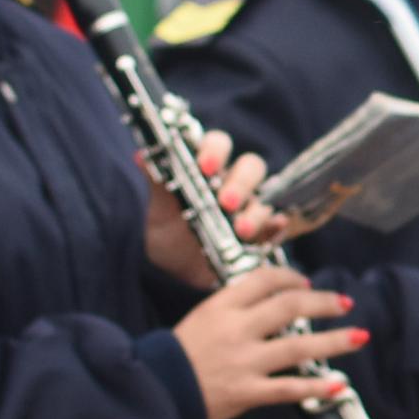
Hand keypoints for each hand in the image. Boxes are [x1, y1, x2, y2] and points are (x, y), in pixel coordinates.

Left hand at [143, 128, 286, 284]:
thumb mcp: (159, 211)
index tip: (205, 167)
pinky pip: (276, 228)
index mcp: (208, 169)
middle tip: (225, 202)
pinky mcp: (262, 235)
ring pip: (264, 199)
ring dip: (255, 213)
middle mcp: (234, 184)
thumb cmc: (170, 234)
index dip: (215, 150)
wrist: (175, 274)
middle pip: (251, 167)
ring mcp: (250, 209)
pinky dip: (276, 228)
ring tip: (241, 231)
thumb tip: (141, 155)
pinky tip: (272, 231)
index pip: (218, 144)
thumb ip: (157, 184)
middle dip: (241, 182)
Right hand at [174, 263, 357, 418]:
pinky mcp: (246, 391)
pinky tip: (338, 385)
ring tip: (360, 336)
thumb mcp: (200, 318)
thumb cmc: (175, 355)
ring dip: (334, 341)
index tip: (306, 284)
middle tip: (344, 303)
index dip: (292, 278)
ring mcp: (243, 361)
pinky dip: (316, 387)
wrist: (154, 392)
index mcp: (222, 307)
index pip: (265, 281)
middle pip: (290, 307)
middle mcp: (236, 330)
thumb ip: (234, 308)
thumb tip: (272, 300)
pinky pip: (289, 388)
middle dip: (323, 303)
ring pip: (299, 346)